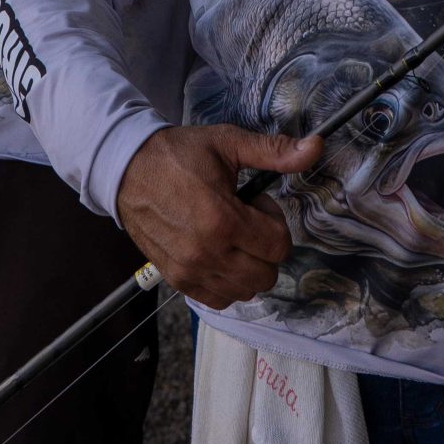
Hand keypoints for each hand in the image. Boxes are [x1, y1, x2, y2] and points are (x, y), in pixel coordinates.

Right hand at [116, 122, 319, 307]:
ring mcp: (191, 271)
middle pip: (266, 274)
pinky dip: (228, 284)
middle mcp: (208, 253)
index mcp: (224, 219)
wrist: (128, 170)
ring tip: (230, 237)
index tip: (256, 203)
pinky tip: (219, 255)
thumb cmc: (179, 154)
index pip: (279, 245)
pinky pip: (220, 300)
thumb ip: (274, 151)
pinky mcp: (177, 280)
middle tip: (245, 220)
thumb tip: (316, 146)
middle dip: (266, 247)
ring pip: (246, 291)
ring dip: (249, 267)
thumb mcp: (228, 143)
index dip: (274, 222)